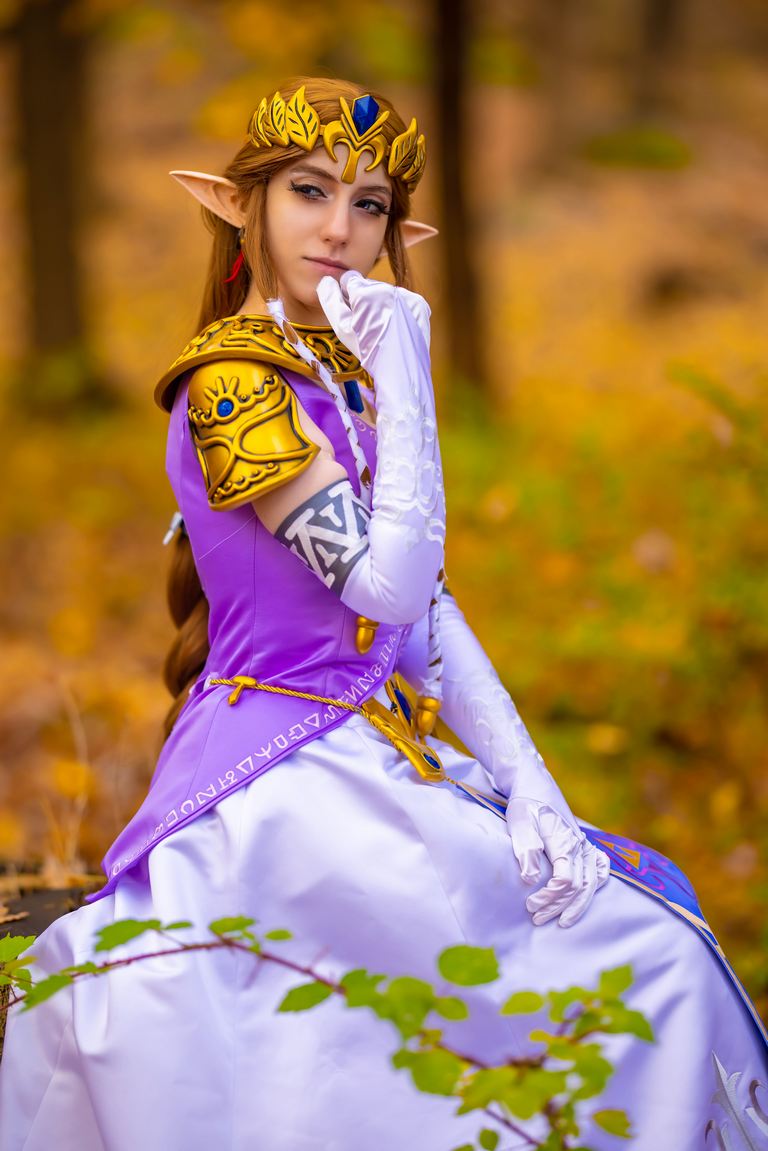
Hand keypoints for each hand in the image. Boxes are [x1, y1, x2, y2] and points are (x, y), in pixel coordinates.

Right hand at [316, 270, 430, 367]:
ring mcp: (407, 295)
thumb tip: (326, 281)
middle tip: (368, 326)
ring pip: (385, 292)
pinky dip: (398, 310)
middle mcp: (388, 288)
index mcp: (366, 292)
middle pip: (368, 285)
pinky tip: (396, 328)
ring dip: (380, 305)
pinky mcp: (420, 304)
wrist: (401, 372)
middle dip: (364, 300)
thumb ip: (330, 300)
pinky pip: (403, 300)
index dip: (346, 296)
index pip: (349, 278)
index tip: (351, 313)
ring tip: (383, 330)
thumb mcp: (342, 328)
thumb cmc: (368, 352)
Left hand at [506, 797, 610, 927]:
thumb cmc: (525, 804)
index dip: (549, 897)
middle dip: (558, 906)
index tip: (530, 905)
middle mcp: (579, 845)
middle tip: (537, 918)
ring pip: (591, 882)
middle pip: (578, 886)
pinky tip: (588, 896)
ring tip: (562, 921)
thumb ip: (526, 848)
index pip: (565, 880)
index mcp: (564, 840)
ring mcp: (585, 845)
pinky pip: (601, 867)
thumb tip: (531, 878)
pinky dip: (597, 884)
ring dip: (577, 904)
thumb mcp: (519, 821)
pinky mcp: (584, 844)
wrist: (534, 784)